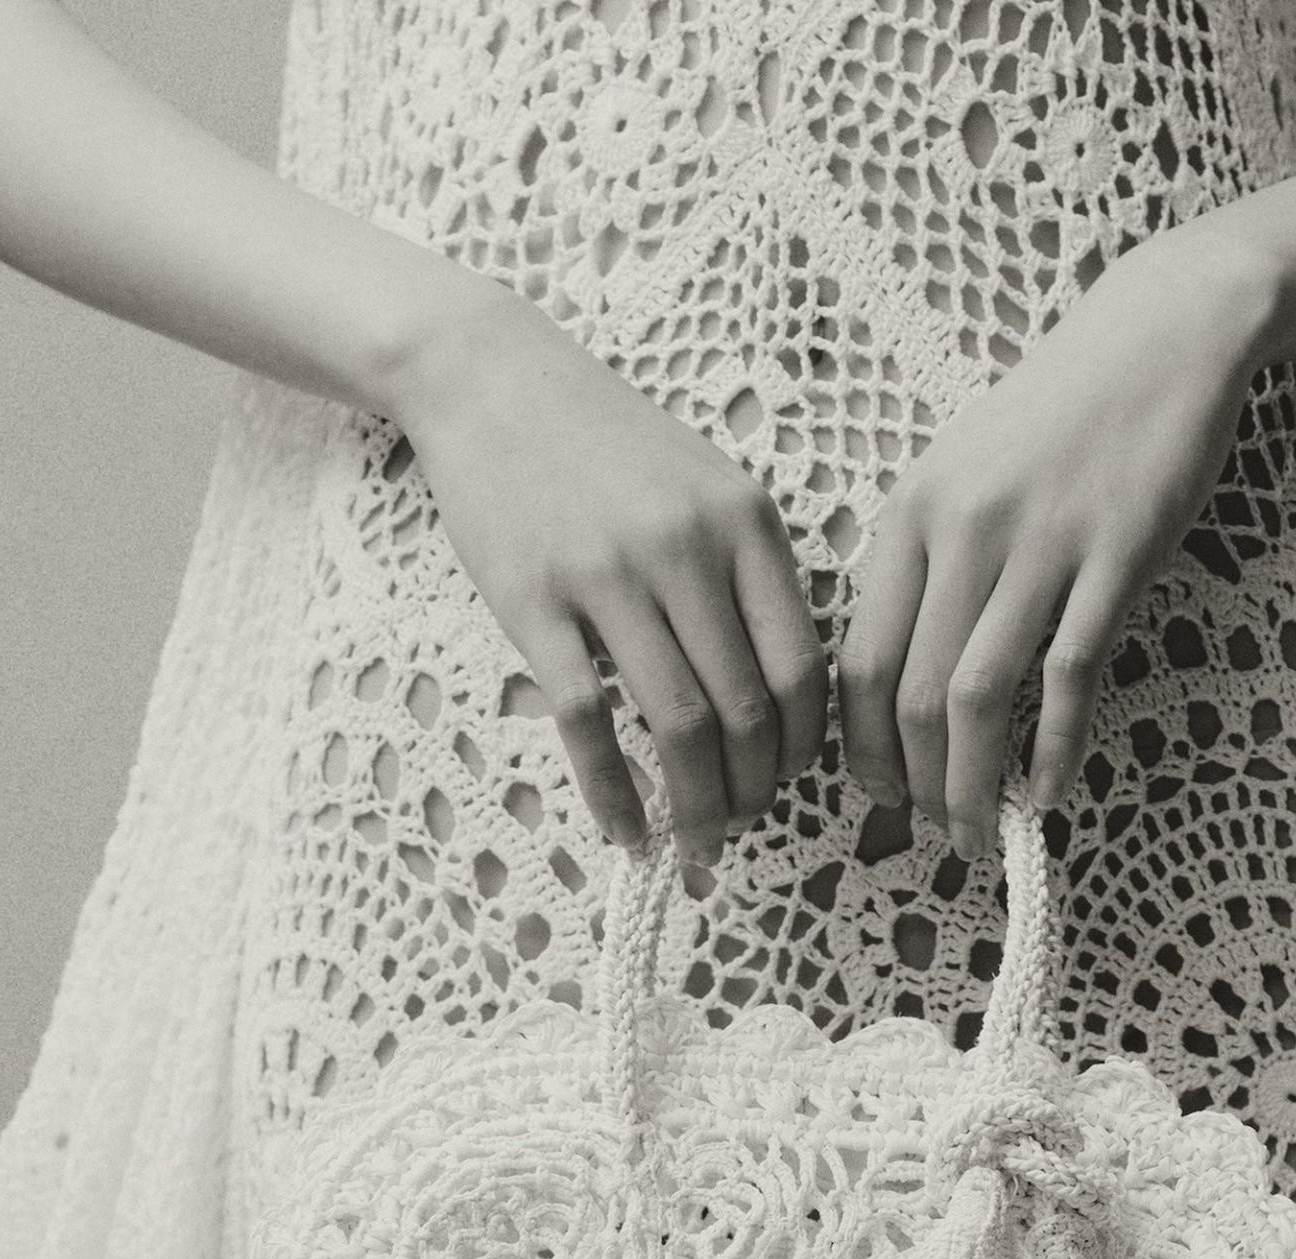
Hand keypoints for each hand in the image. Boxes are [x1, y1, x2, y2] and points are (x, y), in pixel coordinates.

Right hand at [391, 289, 828, 856]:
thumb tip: (787, 698)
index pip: (802, 667)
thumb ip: (753, 574)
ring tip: (697, 842)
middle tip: (743, 827)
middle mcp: (687, 549)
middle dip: (754, 791)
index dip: (804, 746)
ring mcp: (609, 575)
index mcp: (746, 523)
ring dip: (696, 805)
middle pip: (746, 710)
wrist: (492, 378)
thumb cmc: (608, 444)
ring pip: (678, 725)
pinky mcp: (536, 602)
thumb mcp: (708, 484)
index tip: (791, 781)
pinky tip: (625, 830)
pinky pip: (588, 723)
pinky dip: (612, 793)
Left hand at [837, 225, 1281, 856]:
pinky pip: (1069, 675)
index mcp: (912, 516)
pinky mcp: (1115, 557)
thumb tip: (907, 684)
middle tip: (938, 833)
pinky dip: (1055, 748)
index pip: (860, 662)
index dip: (863, 750)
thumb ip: (930, 569)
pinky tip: (1052, 792)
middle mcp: (963, 533)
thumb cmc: (1058, 418)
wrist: (1160, 337)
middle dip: (920, 786)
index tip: (882, 795)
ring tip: (983, 832)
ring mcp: (1040, 544)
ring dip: (975, 784)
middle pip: (914, 696)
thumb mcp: (964, 476)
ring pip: (979, 698)